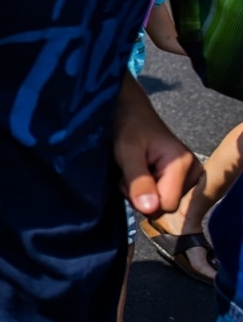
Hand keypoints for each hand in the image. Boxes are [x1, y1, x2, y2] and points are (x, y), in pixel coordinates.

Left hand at [115, 82, 200, 215]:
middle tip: (129, 172)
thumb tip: (149, 209)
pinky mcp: (183, 178)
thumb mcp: (126, 152)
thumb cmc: (129, 127)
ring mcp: (190, 176)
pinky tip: (142, 172)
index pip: (167, 205)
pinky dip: (147, 189)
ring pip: (163, 203)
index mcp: (184, 164)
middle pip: (165, 206)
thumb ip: (138, 180)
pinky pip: (163, 196)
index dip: (143, 198)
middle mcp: (194, 172)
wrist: (132, 113)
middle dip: (142, 195)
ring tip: (135, 170)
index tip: (128, 177)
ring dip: (142, 192)